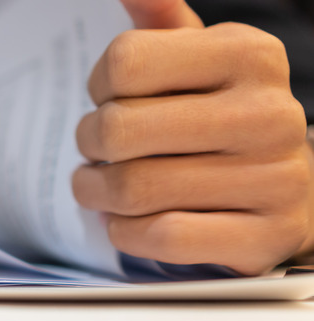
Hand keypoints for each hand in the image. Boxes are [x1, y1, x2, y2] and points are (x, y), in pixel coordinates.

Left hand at [72, 0, 311, 274]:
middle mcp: (269, 113)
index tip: (110, 99)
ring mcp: (274, 179)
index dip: (99, 88)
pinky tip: (127, 222)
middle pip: (118, 129)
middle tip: (95, 152)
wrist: (287, 187)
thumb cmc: (221, 118)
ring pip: (133, 188)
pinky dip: (126, 232)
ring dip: (98, 193)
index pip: (125, 62)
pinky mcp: (263, 236)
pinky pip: (161, 237)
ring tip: (101, 187)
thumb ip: (162, 26)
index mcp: (250, 54)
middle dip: (89, 145)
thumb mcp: (199, 63)